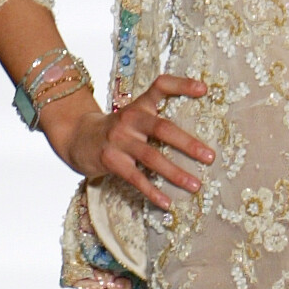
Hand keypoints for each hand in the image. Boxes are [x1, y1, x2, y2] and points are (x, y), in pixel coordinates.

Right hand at [45, 74, 211, 207]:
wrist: (78, 138)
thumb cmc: (118, 130)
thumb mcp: (135, 115)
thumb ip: (159, 118)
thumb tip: (199, 137)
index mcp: (140, 105)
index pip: (161, 86)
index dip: (182, 85)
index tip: (204, 90)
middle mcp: (130, 119)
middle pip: (162, 128)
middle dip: (188, 143)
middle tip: (210, 157)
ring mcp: (119, 140)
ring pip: (151, 157)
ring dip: (175, 173)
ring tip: (195, 185)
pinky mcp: (111, 160)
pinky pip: (135, 178)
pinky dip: (152, 192)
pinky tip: (167, 203)